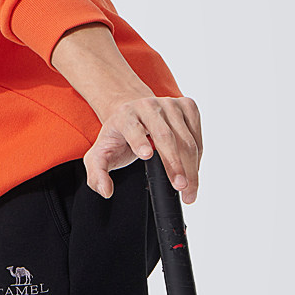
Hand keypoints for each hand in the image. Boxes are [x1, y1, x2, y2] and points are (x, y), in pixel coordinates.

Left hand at [84, 94, 202, 203]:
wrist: (133, 114)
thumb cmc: (119, 137)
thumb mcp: (100, 155)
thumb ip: (97, 174)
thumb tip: (106, 190)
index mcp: (124, 115)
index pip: (132, 127)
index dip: (139, 140)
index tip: (147, 155)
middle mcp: (147, 106)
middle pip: (164, 135)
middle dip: (175, 163)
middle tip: (181, 187)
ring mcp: (169, 103)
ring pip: (185, 138)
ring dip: (191, 166)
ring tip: (189, 190)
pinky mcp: (186, 105)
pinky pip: (197, 134)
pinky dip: (198, 156)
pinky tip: (192, 170)